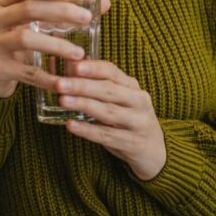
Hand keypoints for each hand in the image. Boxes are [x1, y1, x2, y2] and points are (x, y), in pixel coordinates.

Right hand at [0, 0, 110, 98]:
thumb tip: (104, 2)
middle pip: (27, 9)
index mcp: (2, 3)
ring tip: (80, 53)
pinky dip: (46, 77)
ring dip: (56, 45)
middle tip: (86, 19)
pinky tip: (63, 81)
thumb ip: (67, 11)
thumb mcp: (38, 23)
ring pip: (25, 39)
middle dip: (59, 12)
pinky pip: (25, 71)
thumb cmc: (20, 39)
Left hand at [55, 61, 165, 180]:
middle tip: (60, 83)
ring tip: (62, 100)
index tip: (74, 65)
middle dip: (82, 86)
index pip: (112, 72)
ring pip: (108, 112)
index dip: (93, 68)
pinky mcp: (132, 143)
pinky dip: (87, 130)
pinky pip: (106, 136)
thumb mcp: (120, 98)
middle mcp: (139, 102)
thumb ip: (99, 84)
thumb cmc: (130, 118)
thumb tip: (70, 65)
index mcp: (133, 87)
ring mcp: (137, 123)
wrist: (155, 150)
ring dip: (83, 105)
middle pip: (109, 91)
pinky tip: (70, 125)